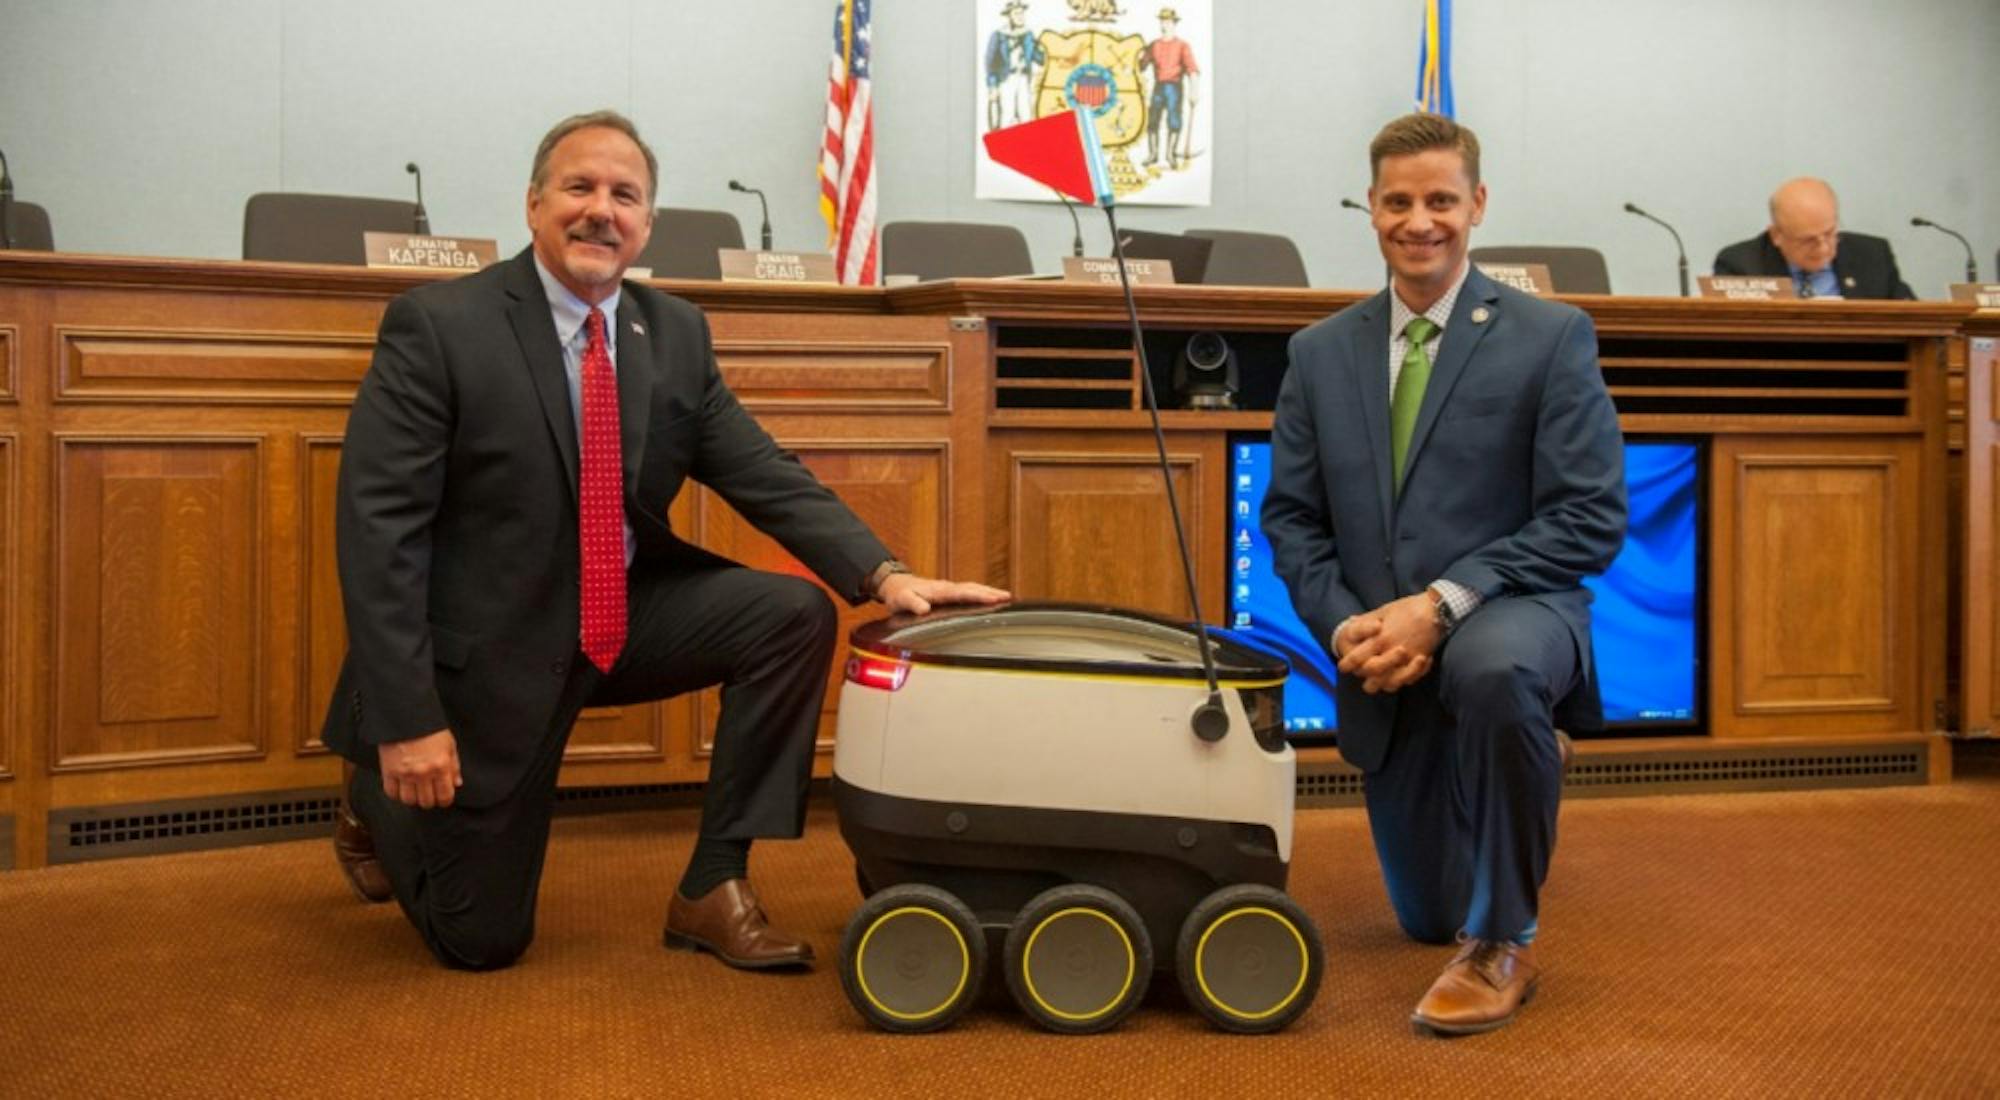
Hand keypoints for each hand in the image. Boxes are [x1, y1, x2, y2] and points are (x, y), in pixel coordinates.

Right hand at [379, 729, 461, 808]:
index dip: (445, 800)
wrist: (405, 716)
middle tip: (429, 794)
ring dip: (413, 798)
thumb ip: (454, 766)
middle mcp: (423, 772)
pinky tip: (401, 787)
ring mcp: (404, 773)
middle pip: (426, 801)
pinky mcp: (388, 770)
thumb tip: (456, 783)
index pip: (445, 796)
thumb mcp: (449, 745)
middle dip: (430, 800)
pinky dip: (396, 793)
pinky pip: (391, 792)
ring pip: (409, 800)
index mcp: (441, 766)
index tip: (443, 798)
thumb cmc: (429, 728)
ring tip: (415, 791)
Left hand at [876, 573, 1010, 615]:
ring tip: (1006, 596)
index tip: (994, 599)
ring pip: (972, 588)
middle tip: (1008, 597)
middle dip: (990, 592)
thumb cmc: (898, 594)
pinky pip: (968, 591)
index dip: (979, 596)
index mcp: (939, 590)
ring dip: (988, 591)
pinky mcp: (948, 591)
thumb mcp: (901, 600)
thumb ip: (912, 603)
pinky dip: (981, 593)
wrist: (894, 584)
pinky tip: (988, 597)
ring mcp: (949, 588)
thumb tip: (924, 608)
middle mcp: (946, 587)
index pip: (963, 593)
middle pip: (972, 588)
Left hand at [1336, 592, 1441, 693]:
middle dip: (1363, 676)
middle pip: (1372, 674)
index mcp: (1380, 638)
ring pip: (1389, 683)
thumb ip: (1366, 621)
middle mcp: (1391, 651)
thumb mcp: (1383, 611)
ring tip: (1376, 682)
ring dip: (1381, 684)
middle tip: (1359, 674)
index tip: (1343, 667)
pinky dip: (1401, 681)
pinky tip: (1396, 678)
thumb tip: (1350, 621)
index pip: (1358, 658)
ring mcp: (1406, 660)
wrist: (1434, 610)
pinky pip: (1408, 680)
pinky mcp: (1418, 663)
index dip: (1347, 664)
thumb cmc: (1407, 608)